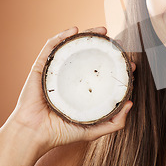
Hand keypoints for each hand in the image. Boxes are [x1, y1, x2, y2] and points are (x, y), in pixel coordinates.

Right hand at [5, 26, 134, 153]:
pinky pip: (51, 47)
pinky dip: (62, 35)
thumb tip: (131, 104)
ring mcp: (56, 71)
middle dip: (105, 46)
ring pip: (72, 46)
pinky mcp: (41, 67)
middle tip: (118, 43)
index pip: (102, 72)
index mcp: (81, 89)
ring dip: (87, 34)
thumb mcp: (93, 130)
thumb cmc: (60, 133)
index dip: (116, 65)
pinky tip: (75, 30)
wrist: (34, 135)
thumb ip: (114, 122)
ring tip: (102, 31)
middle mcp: (70, 77)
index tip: (129, 63)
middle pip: (89, 55)